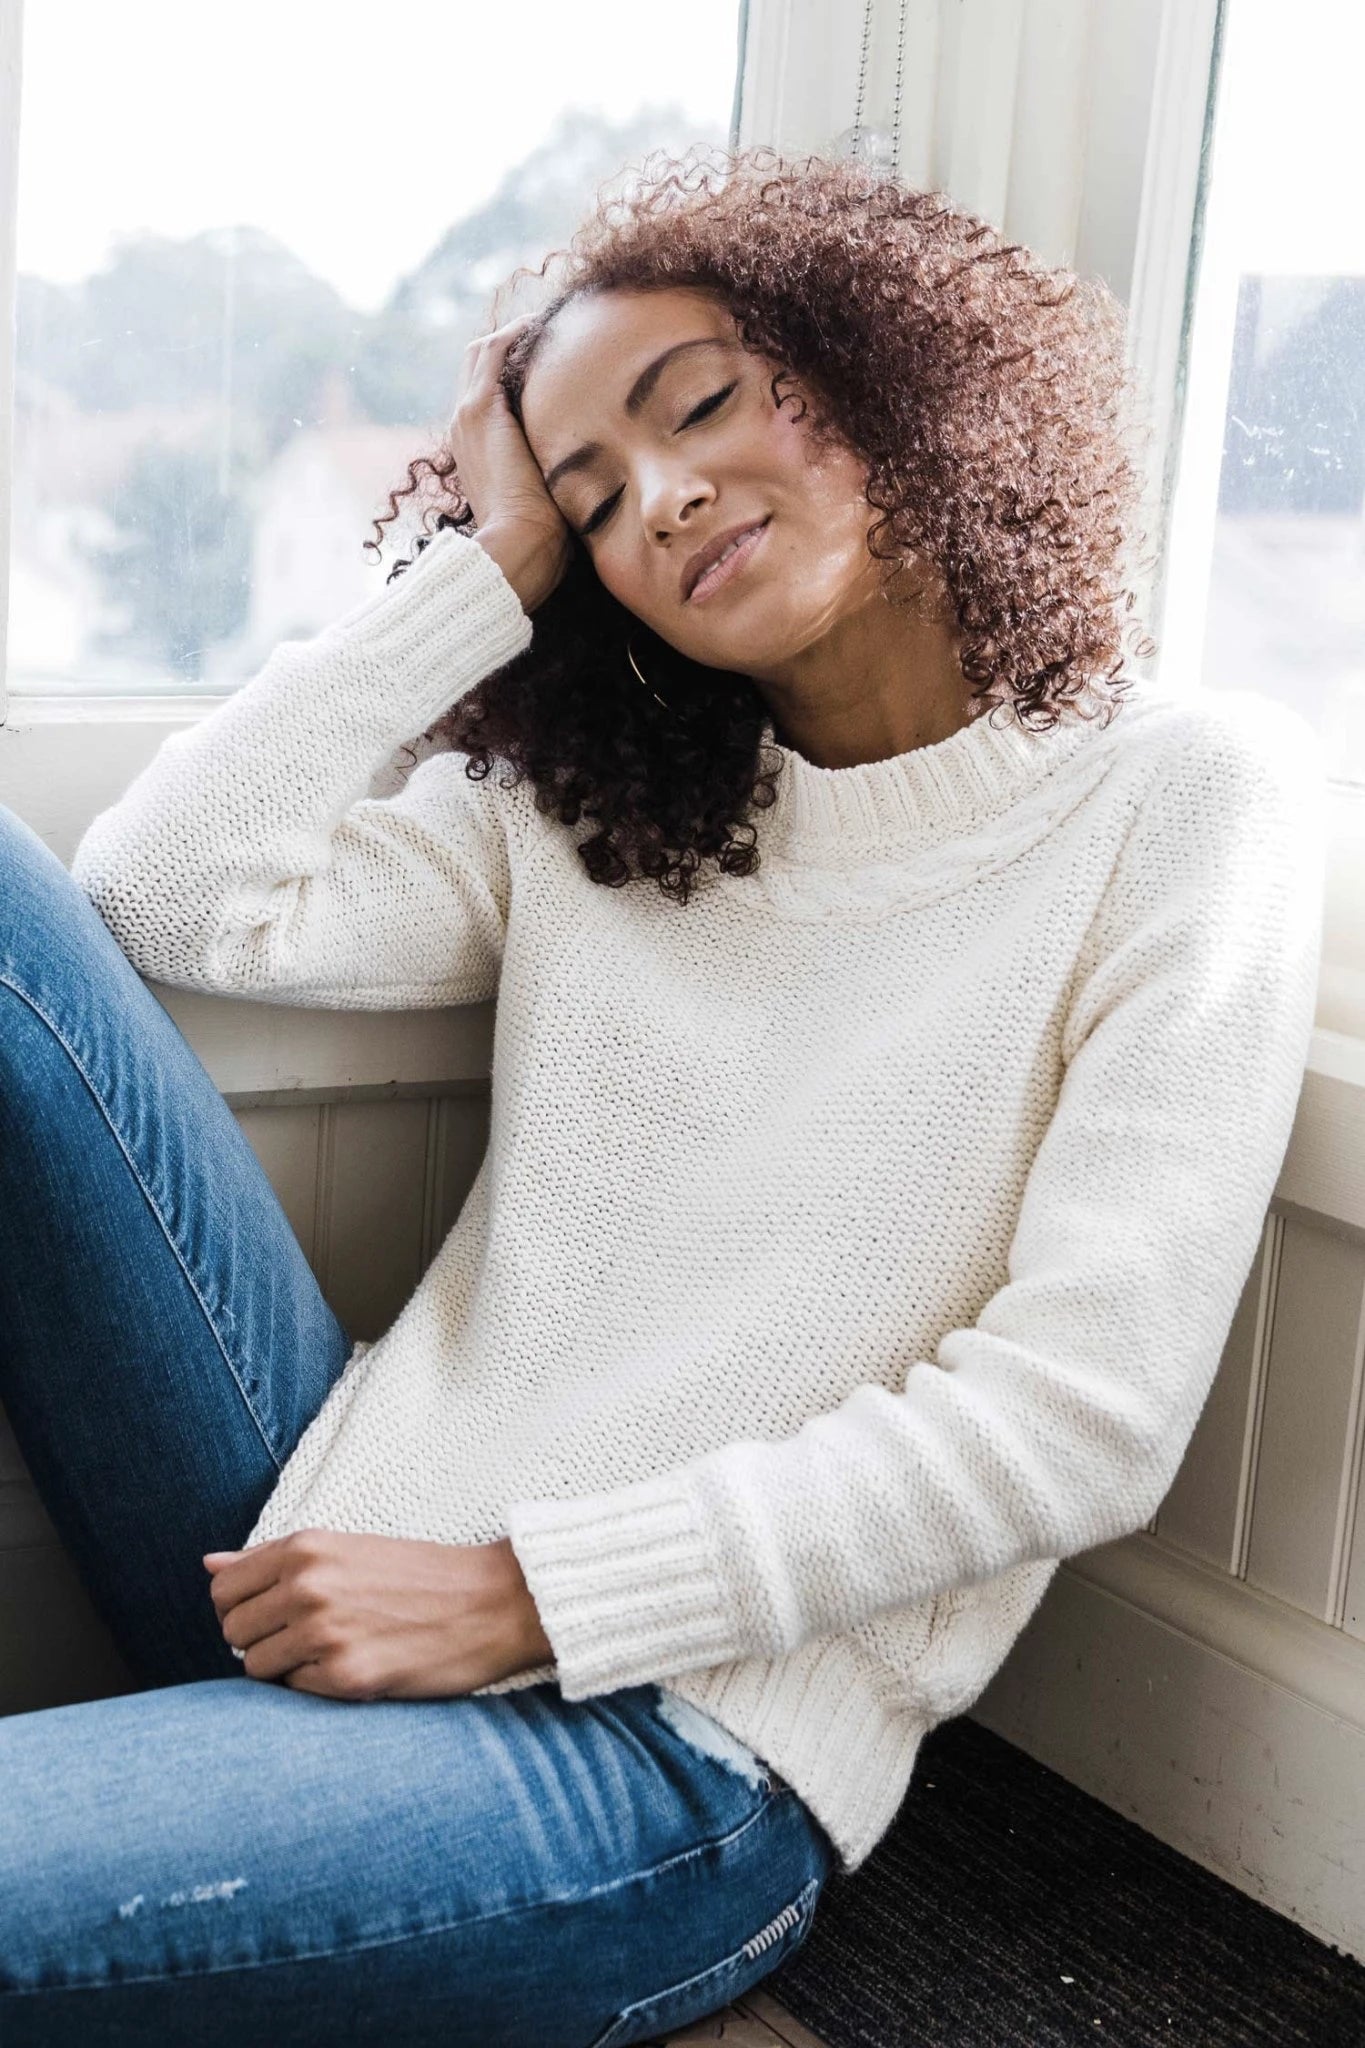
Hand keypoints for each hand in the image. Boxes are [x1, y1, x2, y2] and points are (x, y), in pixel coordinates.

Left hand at [203, 1528, 553, 1700]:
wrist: (494, 1602)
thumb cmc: (420, 1575)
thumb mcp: (345, 1549)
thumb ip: (272, 1558)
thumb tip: (207, 1563)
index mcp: (306, 1547)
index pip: (223, 1587)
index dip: (241, 1606)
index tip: (273, 1613)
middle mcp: (308, 1585)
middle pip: (232, 1631)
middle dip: (261, 1640)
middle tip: (311, 1636)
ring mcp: (325, 1632)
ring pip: (255, 1668)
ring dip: (286, 1667)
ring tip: (334, 1651)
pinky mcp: (346, 1677)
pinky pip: (294, 1694)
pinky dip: (316, 1688)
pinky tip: (356, 1668)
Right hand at [449, 313, 572, 612]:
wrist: (518, 546)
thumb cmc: (542, 539)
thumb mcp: (550, 495)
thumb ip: (559, 472)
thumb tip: (600, 467)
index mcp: (478, 447)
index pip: (489, 390)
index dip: (518, 368)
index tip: (557, 357)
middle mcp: (465, 425)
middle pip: (482, 362)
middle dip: (516, 342)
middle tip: (558, 329)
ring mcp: (469, 415)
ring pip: (485, 350)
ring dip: (518, 332)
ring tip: (556, 322)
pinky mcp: (481, 409)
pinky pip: (495, 350)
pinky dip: (519, 333)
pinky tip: (550, 327)